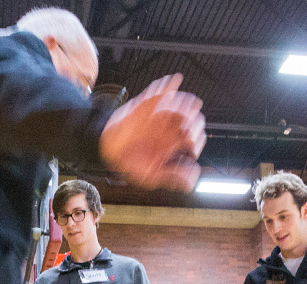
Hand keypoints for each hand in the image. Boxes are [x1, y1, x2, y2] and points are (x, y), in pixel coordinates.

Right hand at [100, 74, 205, 191]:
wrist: (109, 150)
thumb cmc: (131, 162)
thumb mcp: (152, 176)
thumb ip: (172, 177)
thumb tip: (193, 178)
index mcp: (175, 142)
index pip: (196, 136)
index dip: (197, 140)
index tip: (189, 146)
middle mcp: (171, 126)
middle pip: (192, 117)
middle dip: (191, 121)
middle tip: (183, 128)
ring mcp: (161, 113)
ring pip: (181, 102)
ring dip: (182, 103)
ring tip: (177, 108)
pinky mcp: (147, 103)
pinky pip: (159, 90)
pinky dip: (167, 85)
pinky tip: (174, 81)